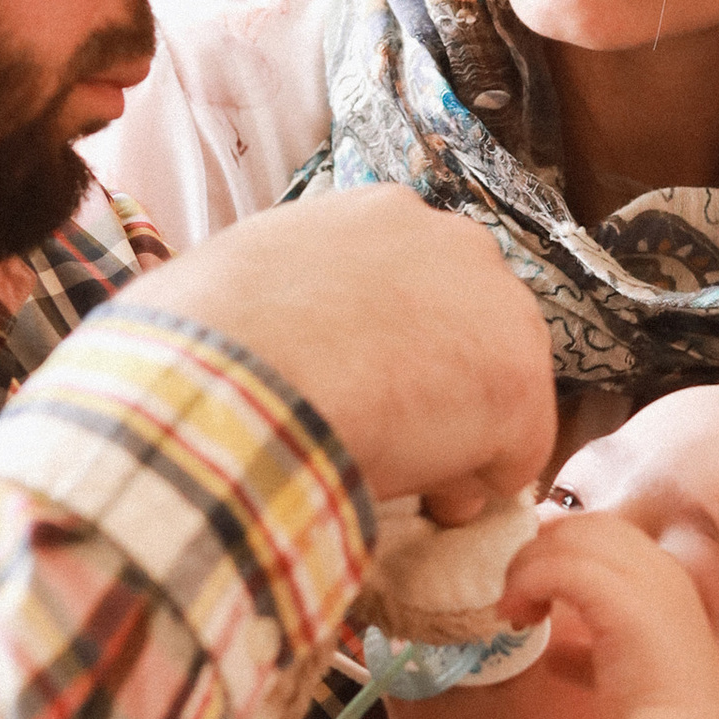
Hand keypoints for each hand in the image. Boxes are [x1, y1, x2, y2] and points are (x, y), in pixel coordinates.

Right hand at [136, 186, 555, 522]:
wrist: (235, 380)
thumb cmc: (200, 340)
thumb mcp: (236, 282)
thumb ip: (280, 297)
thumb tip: (261, 336)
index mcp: (381, 214)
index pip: (415, 284)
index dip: (394, 346)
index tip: (360, 388)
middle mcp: (454, 241)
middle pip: (470, 329)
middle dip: (438, 385)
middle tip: (385, 437)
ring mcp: (497, 309)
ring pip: (495, 389)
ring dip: (458, 435)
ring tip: (401, 476)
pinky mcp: (518, 384)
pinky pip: (515, 453)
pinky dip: (476, 486)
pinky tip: (428, 504)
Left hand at [503, 508, 718, 718]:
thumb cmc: (652, 717)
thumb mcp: (621, 670)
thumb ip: (590, 653)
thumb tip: (557, 654)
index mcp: (667, 579)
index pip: (607, 534)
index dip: (563, 547)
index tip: (531, 579)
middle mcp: (660, 568)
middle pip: (585, 526)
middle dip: (541, 548)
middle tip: (514, 589)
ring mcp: (645, 578)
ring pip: (569, 538)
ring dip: (529, 565)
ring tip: (510, 607)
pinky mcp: (620, 597)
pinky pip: (560, 567)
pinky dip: (529, 582)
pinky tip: (515, 613)